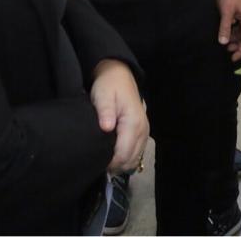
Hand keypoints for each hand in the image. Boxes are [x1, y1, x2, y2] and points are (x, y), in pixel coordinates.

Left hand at [90, 59, 148, 174]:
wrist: (120, 75)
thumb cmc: (109, 85)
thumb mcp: (103, 95)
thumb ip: (105, 112)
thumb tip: (107, 128)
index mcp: (133, 123)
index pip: (123, 154)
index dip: (109, 163)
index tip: (95, 161)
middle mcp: (143, 130)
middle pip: (130, 160)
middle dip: (114, 166)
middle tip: (97, 161)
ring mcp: (145, 132)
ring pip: (134, 160)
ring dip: (120, 164)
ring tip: (104, 159)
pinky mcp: (143, 133)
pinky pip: (137, 154)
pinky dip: (126, 158)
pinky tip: (113, 155)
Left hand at [217, 0, 240, 61]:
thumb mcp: (227, 12)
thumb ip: (225, 27)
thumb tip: (223, 42)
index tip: (232, 58)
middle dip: (237, 45)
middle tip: (226, 50)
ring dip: (234, 37)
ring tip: (225, 41)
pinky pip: (240, 24)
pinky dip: (234, 29)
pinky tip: (226, 29)